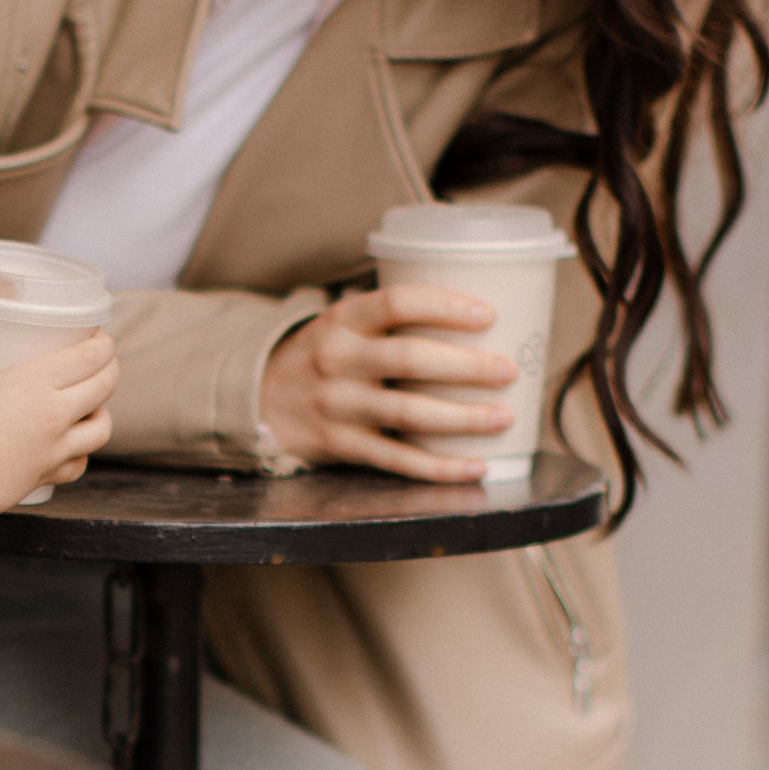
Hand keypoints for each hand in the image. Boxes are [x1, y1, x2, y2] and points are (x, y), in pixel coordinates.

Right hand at [0, 329, 117, 546]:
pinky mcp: (50, 474)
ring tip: (93, 404)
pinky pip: (81, 463)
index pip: (91, 356)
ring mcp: (57, 447)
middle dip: (110, 368)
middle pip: (105, 385)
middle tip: (101, 361)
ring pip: (103, 427)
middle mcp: (56, 413)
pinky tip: (73, 448)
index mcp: (36, 383)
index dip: (104, 343)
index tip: (98, 337)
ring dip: (103, 412)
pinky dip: (82, 453)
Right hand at [256, 283, 516, 481]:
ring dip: (463, 418)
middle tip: (508, 369)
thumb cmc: (324, 356)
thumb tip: (482, 314)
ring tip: (504, 416)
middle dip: (467, 366)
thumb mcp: (343, 323)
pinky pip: (398, 460)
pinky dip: (440, 467)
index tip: (488, 313)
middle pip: (410, 359)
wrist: (260, 400)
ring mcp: (338, 407)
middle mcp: (338, 360)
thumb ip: (392, 319)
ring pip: (408, 414)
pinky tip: (475, 466)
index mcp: (343, 320)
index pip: (396, 302)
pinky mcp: (342, 446)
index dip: (445, 306)